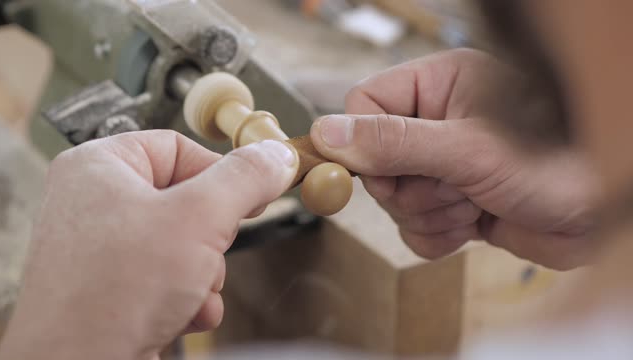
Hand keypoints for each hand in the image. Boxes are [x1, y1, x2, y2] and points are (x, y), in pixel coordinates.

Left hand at [0, 130, 296, 359]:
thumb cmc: (115, 292)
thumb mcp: (198, 218)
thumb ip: (244, 179)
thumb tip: (277, 155)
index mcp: (100, 167)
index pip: (178, 147)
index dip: (220, 171)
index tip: (252, 193)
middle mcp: (96, 204)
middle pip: (186, 201)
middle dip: (211, 239)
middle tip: (209, 253)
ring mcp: (103, 250)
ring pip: (184, 244)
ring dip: (204, 274)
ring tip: (191, 292)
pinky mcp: (114, 289)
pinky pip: (168, 278)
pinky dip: (187, 297)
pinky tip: (183, 314)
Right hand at [310, 49, 598, 269]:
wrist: (606, 216)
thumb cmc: (558, 163)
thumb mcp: (468, 148)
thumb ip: (394, 142)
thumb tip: (327, 134)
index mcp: (439, 85)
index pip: (364, 105)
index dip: (365, 143)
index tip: (384, 171)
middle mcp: (436, 122)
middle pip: (375, 162)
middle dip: (412, 188)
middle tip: (453, 185)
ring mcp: (443, 166)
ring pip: (394, 201)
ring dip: (432, 214)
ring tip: (475, 202)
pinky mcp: (452, 204)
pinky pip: (414, 229)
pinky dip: (439, 236)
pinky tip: (474, 225)